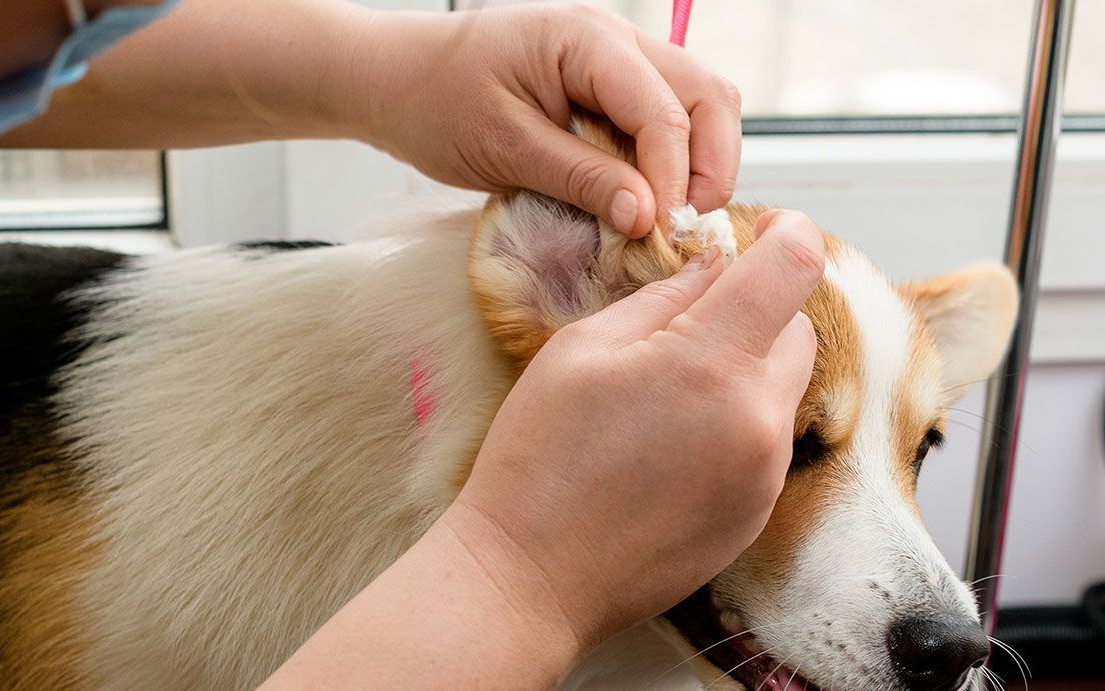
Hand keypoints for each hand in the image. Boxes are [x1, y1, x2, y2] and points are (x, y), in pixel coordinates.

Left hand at [350, 4, 741, 237]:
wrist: (397, 81)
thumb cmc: (435, 103)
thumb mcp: (503, 147)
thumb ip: (578, 177)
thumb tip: (645, 217)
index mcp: (586, 41)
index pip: (663, 110)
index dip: (672, 177)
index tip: (658, 234)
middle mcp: (616, 40)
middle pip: (707, 95)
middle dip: (710, 165)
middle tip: (681, 228)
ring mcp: (618, 61)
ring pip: (698, 104)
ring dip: (699, 162)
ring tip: (669, 218)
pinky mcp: (610, 88)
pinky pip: (666, 118)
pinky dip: (671, 161)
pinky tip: (648, 201)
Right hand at [443, 210, 823, 651]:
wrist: (531, 576)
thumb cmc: (539, 460)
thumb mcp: (580, 350)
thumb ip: (659, 299)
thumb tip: (711, 271)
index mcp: (710, 362)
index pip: (794, 267)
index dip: (790, 234)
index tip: (772, 230)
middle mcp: (756, 418)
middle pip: (799, 330)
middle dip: (759, 312)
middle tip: (694, 323)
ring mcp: (764, 473)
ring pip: (784, 390)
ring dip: (747, 373)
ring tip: (671, 398)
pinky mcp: (757, 514)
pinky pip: (768, 443)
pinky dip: (739, 426)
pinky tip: (674, 447)